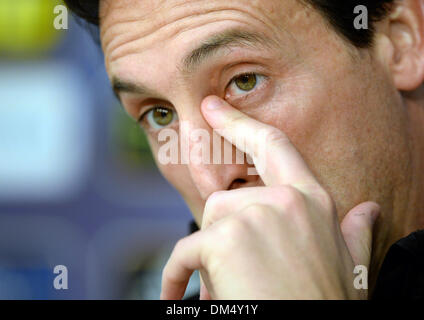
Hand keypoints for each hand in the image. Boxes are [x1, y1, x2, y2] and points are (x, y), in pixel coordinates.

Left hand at [160, 96, 379, 299]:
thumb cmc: (322, 302)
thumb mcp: (350, 266)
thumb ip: (354, 233)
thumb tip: (370, 210)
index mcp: (311, 201)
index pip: (272, 145)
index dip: (239, 122)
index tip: (211, 106)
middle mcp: (285, 201)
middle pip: (227, 200)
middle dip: (225, 234)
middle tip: (245, 271)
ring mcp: (255, 216)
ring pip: (209, 224)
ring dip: (212, 257)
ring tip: (238, 285)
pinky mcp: (225, 239)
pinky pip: (185, 252)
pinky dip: (177, 275)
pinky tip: (178, 294)